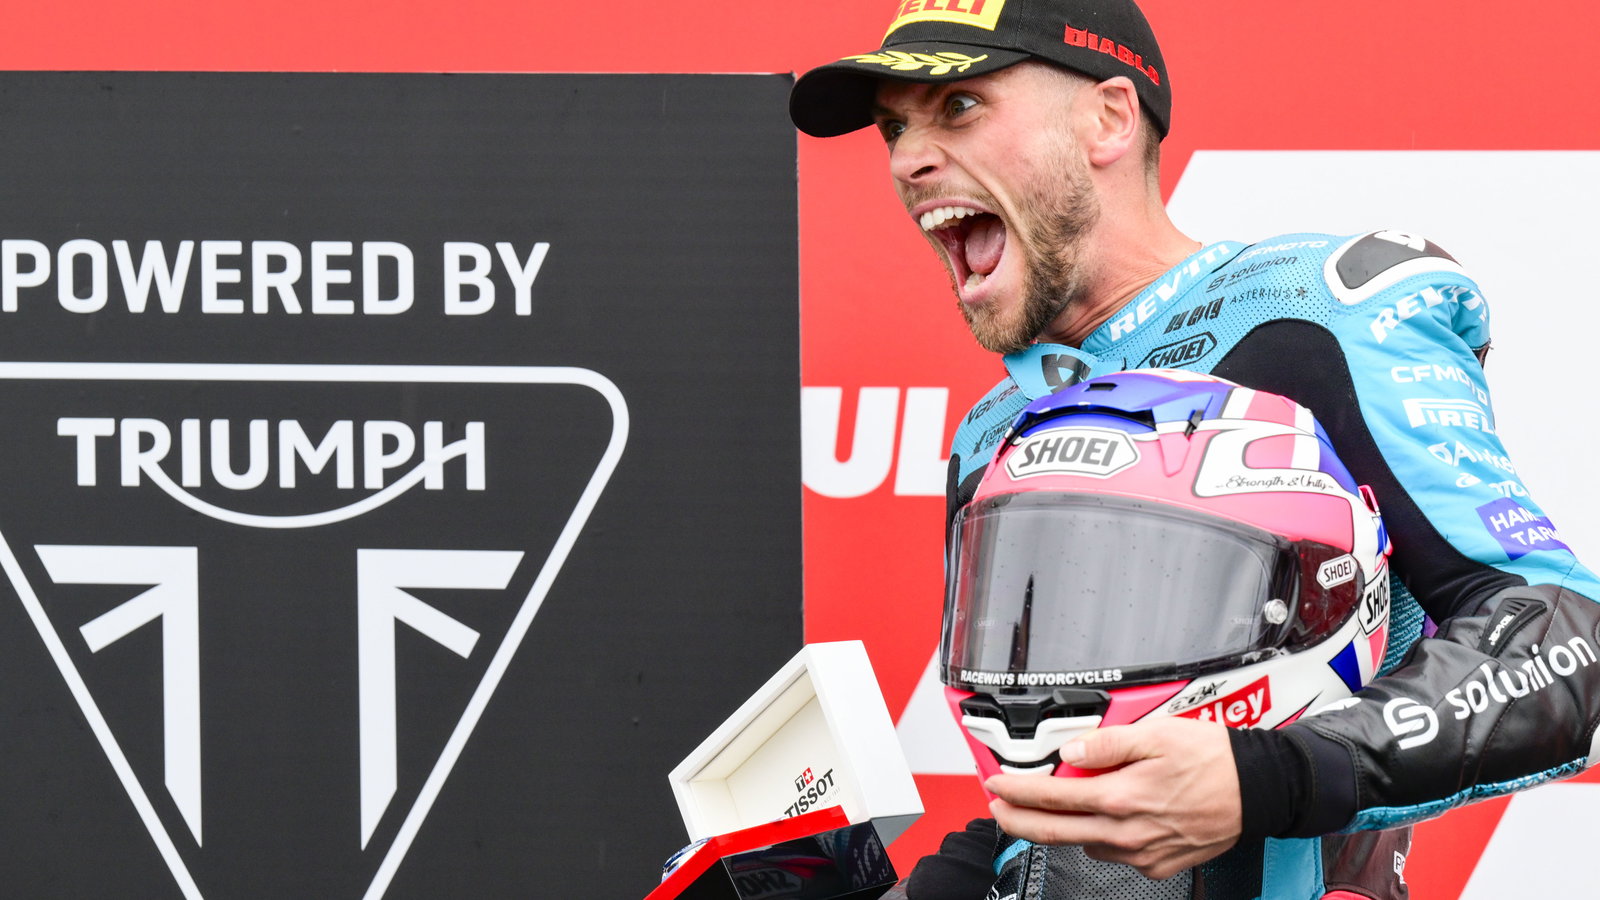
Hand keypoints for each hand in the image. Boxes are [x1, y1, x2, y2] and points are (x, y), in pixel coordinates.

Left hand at [983, 717, 1240, 879]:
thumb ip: (1107, 742)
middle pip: (1055, 832)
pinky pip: (1115, 853)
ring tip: (1062, 804)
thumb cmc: (1215, 760)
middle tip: (997, 809)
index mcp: (1122, 796)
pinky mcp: (1157, 865)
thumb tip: (1070, 752)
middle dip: (1017, 821)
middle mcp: (1128, 832)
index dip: (1016, 792)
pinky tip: (1111, 817)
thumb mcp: (1158, 734)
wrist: (1259, 791)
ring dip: (1066, 826)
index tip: (995, 785)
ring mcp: (1142, 853)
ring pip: (1086, 843)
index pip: (1051, 798)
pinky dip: (1103, 836)